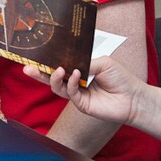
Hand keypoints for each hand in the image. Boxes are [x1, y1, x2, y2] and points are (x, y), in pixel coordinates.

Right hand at [24, 57, 142, 126]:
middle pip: (53, 78)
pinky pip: (71, 93)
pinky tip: (75, 74)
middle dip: (39, 73)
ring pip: (58, 87)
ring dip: (54, 78)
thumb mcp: (102, 62)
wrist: (133, 97)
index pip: (61, 65)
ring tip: (58, 69)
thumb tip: (70, 63)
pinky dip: (71, 83)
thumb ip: (84, 62)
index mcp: (80, 70)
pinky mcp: (81, 104)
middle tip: (27, 68)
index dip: (49, 62)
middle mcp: (76, 82)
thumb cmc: (120, 78)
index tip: (36, 55)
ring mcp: (78, 94)